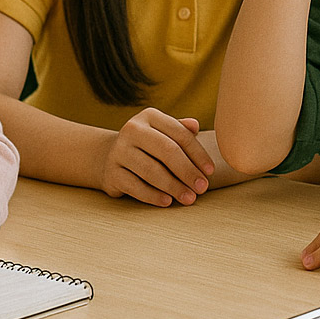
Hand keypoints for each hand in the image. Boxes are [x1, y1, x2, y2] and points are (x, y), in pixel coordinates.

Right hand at [100, 108, 214, 206]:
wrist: (109, 156)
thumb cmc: (148, 145)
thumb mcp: (163, 132)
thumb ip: (181, 130)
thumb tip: (196, 126)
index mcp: (149, 116)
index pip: (180, 134)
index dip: (198, 154)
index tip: (210, 172)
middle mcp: (132, 129)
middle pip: (167, 151)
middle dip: (188, 171)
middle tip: (202, 188)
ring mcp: (119, 151)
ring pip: (152, 170)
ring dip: (174, 187)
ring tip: (189, 198)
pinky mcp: (111, 173)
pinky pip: (136, 187)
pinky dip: (153, 196)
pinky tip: (168, 202)